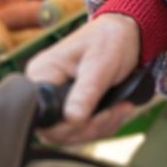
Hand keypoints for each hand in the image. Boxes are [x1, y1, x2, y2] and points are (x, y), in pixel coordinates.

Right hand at [25, 13, 143, 143]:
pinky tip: (118, 110)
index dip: (68, 125)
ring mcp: (55, 99)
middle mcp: (42, 88)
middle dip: (89, 128)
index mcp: (41, 74)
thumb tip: (73, 119)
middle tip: (116, 112)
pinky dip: (102, 125)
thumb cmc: (110, 39)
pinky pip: (80, 128)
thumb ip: (86, 92)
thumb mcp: (101, 64)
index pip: (41, 116)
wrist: (126, 33)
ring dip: (100, 127)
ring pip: (70, 133)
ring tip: (122, 108)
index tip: (97, 116)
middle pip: (55, 130)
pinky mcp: (70, 106)